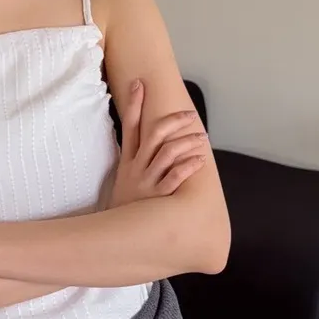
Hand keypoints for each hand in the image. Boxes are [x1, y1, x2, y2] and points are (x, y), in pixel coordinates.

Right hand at [102, 79, 209, 208]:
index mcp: (128, 162)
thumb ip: (134, 162)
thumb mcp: (124, 181)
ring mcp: (147, 182)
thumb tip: (145, 144)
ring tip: (201, 138)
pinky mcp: (158, 197)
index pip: (130, 127)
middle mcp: (136, 168)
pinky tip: (199, 160)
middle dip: (172, 121)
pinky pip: (175, 177)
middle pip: (153, 135)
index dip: (135, 104)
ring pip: (167, 153)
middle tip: (189, 115)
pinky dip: (188, 166)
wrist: (117, 234)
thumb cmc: (127, 205)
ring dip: (186, 142)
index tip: (140, 83)